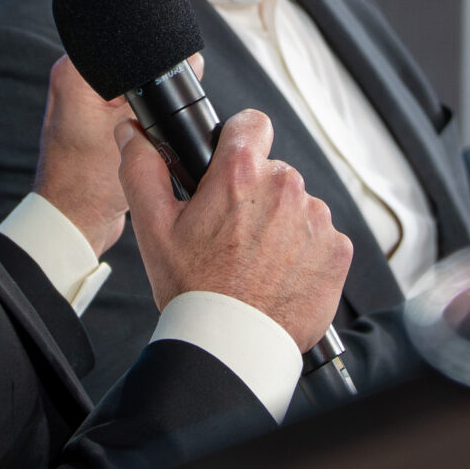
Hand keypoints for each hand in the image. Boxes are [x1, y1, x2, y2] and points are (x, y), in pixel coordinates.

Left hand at [31, 0, 195, 258]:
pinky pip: (135, 87)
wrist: (73, 220)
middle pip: (131, 37)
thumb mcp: (117, 126)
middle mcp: (80, 78)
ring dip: (164, 68)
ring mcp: (93, 97)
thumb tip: (179, 60)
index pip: (112, 17)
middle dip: (163, 40)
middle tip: (186, 58)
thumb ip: (145, 88)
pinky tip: (176, 96)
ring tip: (184, 80)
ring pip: (139, 64)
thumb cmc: (87, 180)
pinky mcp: (103, 116)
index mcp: (76, 72)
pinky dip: (157, 87)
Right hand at [121, 108, 350, 349]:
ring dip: (280, 224)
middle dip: (254, 194)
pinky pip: (321, 237)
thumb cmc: (194, 290)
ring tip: (255, 260)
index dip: (237, 141)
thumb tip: (131, 132)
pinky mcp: (338, 250)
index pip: (251, 123)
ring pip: (297, 205)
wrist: (233, 345)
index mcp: (241, 174)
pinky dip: (304, 252)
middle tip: (231, 233)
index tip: (229, 163)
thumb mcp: (153, 228)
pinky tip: (279, 276)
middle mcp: (285, 188)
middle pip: (273, 172)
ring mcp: (316, 219)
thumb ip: (142, 169)